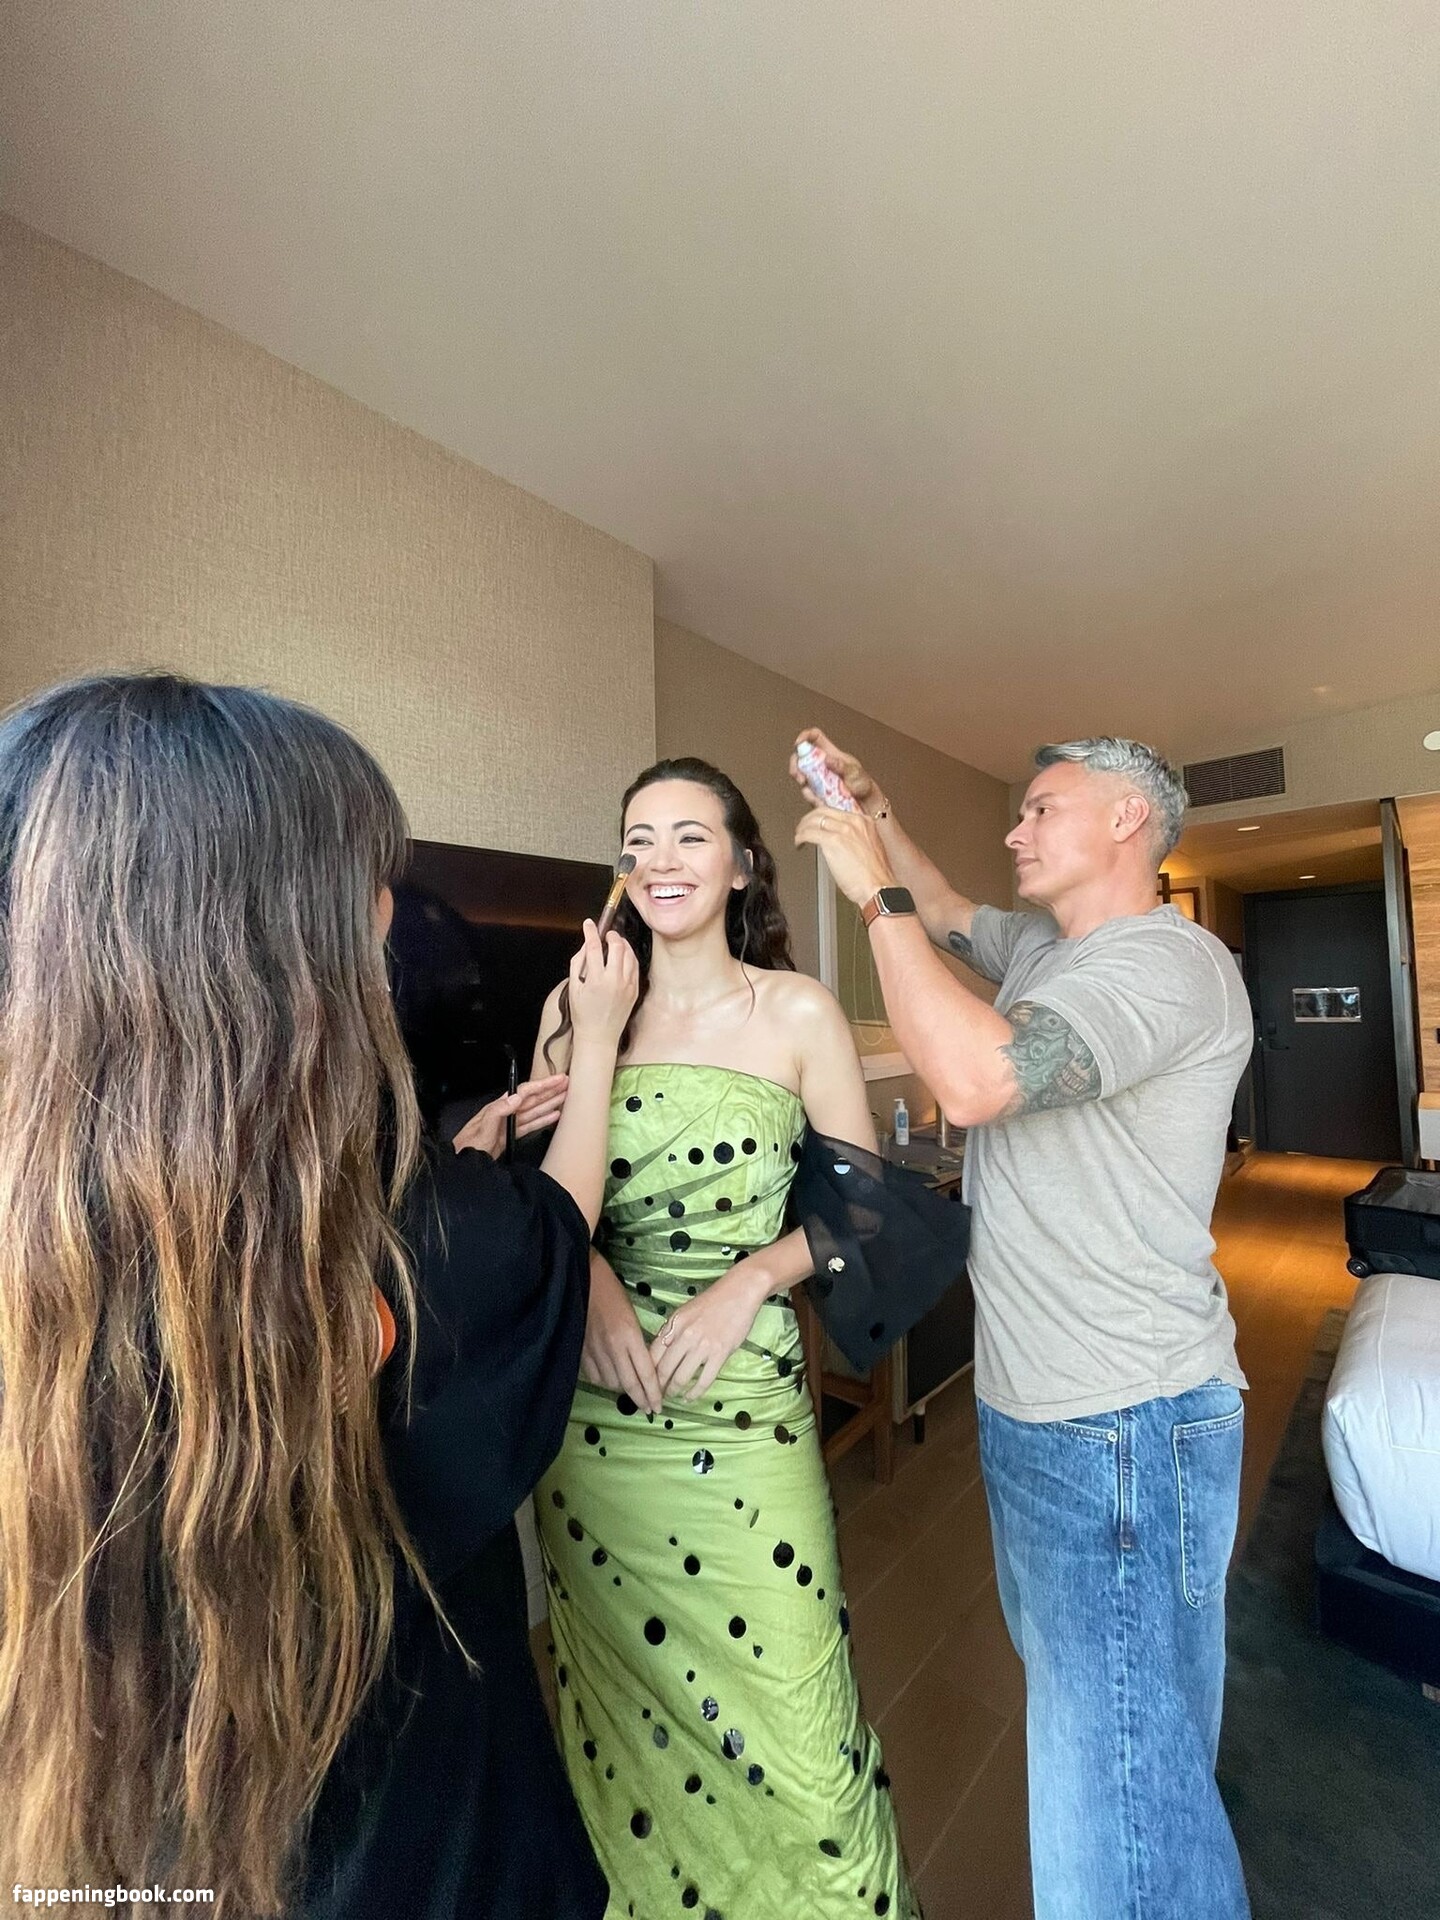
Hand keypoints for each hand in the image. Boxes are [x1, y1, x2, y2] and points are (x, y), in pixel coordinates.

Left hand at [451, 1075, 568, 1157]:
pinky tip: (553, 1116)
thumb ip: (499, 1111)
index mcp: (500, 1106)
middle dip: (550, 1090)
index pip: (525, 1092)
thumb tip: (517, 1097)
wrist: (464, 1163)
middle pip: (532, 1098)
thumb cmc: (469, 1145)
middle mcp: (506, 1112)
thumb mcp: (483, 1128)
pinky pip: (531, 1125)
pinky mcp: (511, 1135)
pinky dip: (543, 1120)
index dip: (542, 1085)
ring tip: (565, 1096)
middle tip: (566, 1082)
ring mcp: (509, 1124)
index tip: (557, 1079)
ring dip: (550, 1103)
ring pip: (534, 1110)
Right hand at [566, 919, 638, 1048]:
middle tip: (605, 934)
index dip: (591, 932)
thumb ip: (578, 963)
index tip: (589, 924)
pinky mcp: (635, 989)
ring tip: (614, 943)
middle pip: (616, 946)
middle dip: (611, 935)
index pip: (593, 946)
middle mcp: (613, 980)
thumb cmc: (583, 1014)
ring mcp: (627, 985)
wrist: (599, 1035)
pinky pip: (635, 966)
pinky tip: (623, 955)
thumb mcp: (574, 987)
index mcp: (595, 979)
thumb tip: (585, 945)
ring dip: (622, 944)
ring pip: (629, 954)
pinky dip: (629, 956)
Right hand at [581, 1250, 662, 1414]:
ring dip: (622, 1389)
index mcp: (629, 1335)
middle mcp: (612, 1347)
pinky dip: (605, 1380)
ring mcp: (594, 1351)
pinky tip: (610, 1377)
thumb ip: (636, 1342)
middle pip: (629, 1384)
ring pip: (612, 1382)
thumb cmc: (611, 1292)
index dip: (653, 1393)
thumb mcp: (631, 1315)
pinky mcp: (580, 1351)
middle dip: (641, 1399)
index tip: (659, 1406)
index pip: (645, 1372)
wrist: (582, 1279)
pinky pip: (595, 1376)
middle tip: (649, 1408)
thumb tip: (643, 1366)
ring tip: (630, 1388)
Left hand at [655, 1259, 771, 1400]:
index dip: (647, 1372)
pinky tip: (690, 1397)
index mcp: (674, 1324)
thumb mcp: (685, 1312)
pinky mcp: (720, 1354)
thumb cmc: (712, 1302)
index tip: (646, 1382)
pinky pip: (704, 1380)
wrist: (739, 1293)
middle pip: (664, 1369)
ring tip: (672, 1396)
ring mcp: (702, 1346)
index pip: (653, 1353)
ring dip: (674, 1391)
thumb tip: (661, 1351)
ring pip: (681, 1377)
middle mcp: (685, 1336)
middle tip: (657, 1396)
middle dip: (658, 1387)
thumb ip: (672, 1330)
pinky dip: (695, 1393)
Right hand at [789, 728, 885, 815]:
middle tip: (799, 776)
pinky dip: (811, 798)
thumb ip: (842, 766)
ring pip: (801, 776)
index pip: (815, 737)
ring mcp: (818, 779)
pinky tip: (820, 801)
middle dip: (795, 765)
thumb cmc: (863, 785)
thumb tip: (828, 759)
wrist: (867, 805)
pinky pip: (808, 793)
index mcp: (831, 754)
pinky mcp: (818, 793)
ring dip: (802, 784)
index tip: (798, 743)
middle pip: (801, 757)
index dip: (805, 736)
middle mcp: (822, 765)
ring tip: (812, 792)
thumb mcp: (856, 773)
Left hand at [794, 805, 897, 906]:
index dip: (821, 814)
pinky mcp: (834, 841)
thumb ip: (855, 839)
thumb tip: (838, 840)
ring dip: (802, 827)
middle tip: (802, 827)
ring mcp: (844, 830)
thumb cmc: (874, 877)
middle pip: (823, 811)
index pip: (836, 810)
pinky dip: (801, 837)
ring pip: (815, 820)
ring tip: (799, 836)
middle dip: (809, 819)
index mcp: (865, 822)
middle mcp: (855, 822)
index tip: (813, 817)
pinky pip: (810, 833)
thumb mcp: (869, 848)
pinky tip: (799, 842)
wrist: (878, 888)